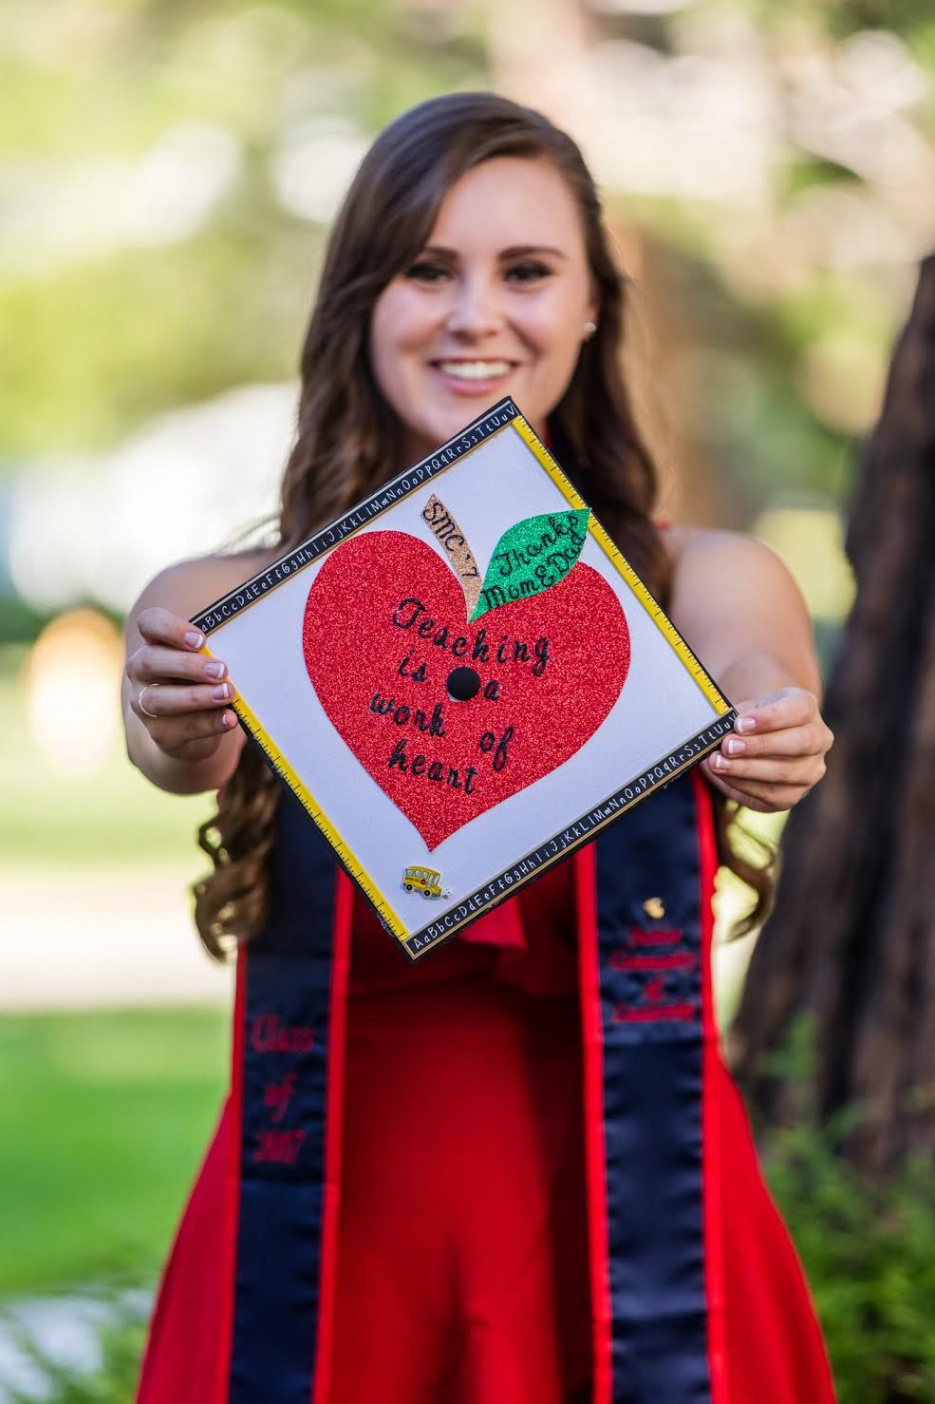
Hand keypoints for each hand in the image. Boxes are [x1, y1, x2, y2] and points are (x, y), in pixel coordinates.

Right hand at [126, 608, 237, 762]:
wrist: (194, 729)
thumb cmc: (203, 682)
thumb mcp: (208, 662)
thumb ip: (217, 652)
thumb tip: (252, 641)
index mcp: (155, 644)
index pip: (149, 623)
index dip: (170, 628)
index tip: (201, 640)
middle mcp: (141, 671)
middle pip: (150, 661)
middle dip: (187, 665)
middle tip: (222, 670)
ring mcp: (144, 703)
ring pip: (159, 699)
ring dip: (197, 696)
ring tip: (227, 694)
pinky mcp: (159, 732)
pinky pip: (180, 728)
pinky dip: (208, 723)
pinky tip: (229, 718)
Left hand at [702, 687, 832, 813]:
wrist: (757, 743)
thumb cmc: (751, 722)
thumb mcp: (745, 710)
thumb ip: (735, 718)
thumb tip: (716, 731)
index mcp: (806, 708)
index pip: (800, 709)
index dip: (770, 718)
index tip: (740, 723)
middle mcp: (818, 740)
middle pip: (801, 743)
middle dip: (760, 746)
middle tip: (728, 746)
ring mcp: (810, 770)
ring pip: (786, 772)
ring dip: (747, 769)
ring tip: (718, 763)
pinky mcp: (794, 794)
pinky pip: (771, 794)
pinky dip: (743, 785)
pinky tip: (723, 776)